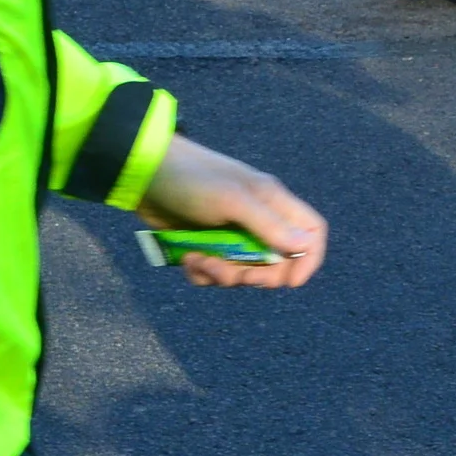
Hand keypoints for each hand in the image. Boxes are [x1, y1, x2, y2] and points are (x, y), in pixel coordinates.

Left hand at [134, 135, 326, 288]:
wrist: (144, 174)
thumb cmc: (194, 180)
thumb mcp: (233, 201)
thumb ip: (269, 225)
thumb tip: (305, 247)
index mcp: (273, 203)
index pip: (311, 232)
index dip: (308, 258)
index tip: (292, 281)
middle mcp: (258, 220)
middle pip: (278, 261)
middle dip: (257, 275)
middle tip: (237, 275)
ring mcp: (232, 234)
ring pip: (244, 271)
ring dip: (222, 274)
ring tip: (198, 260)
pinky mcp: (207, 244)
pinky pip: (215, 273)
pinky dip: (202, 273)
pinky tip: (186, 257)